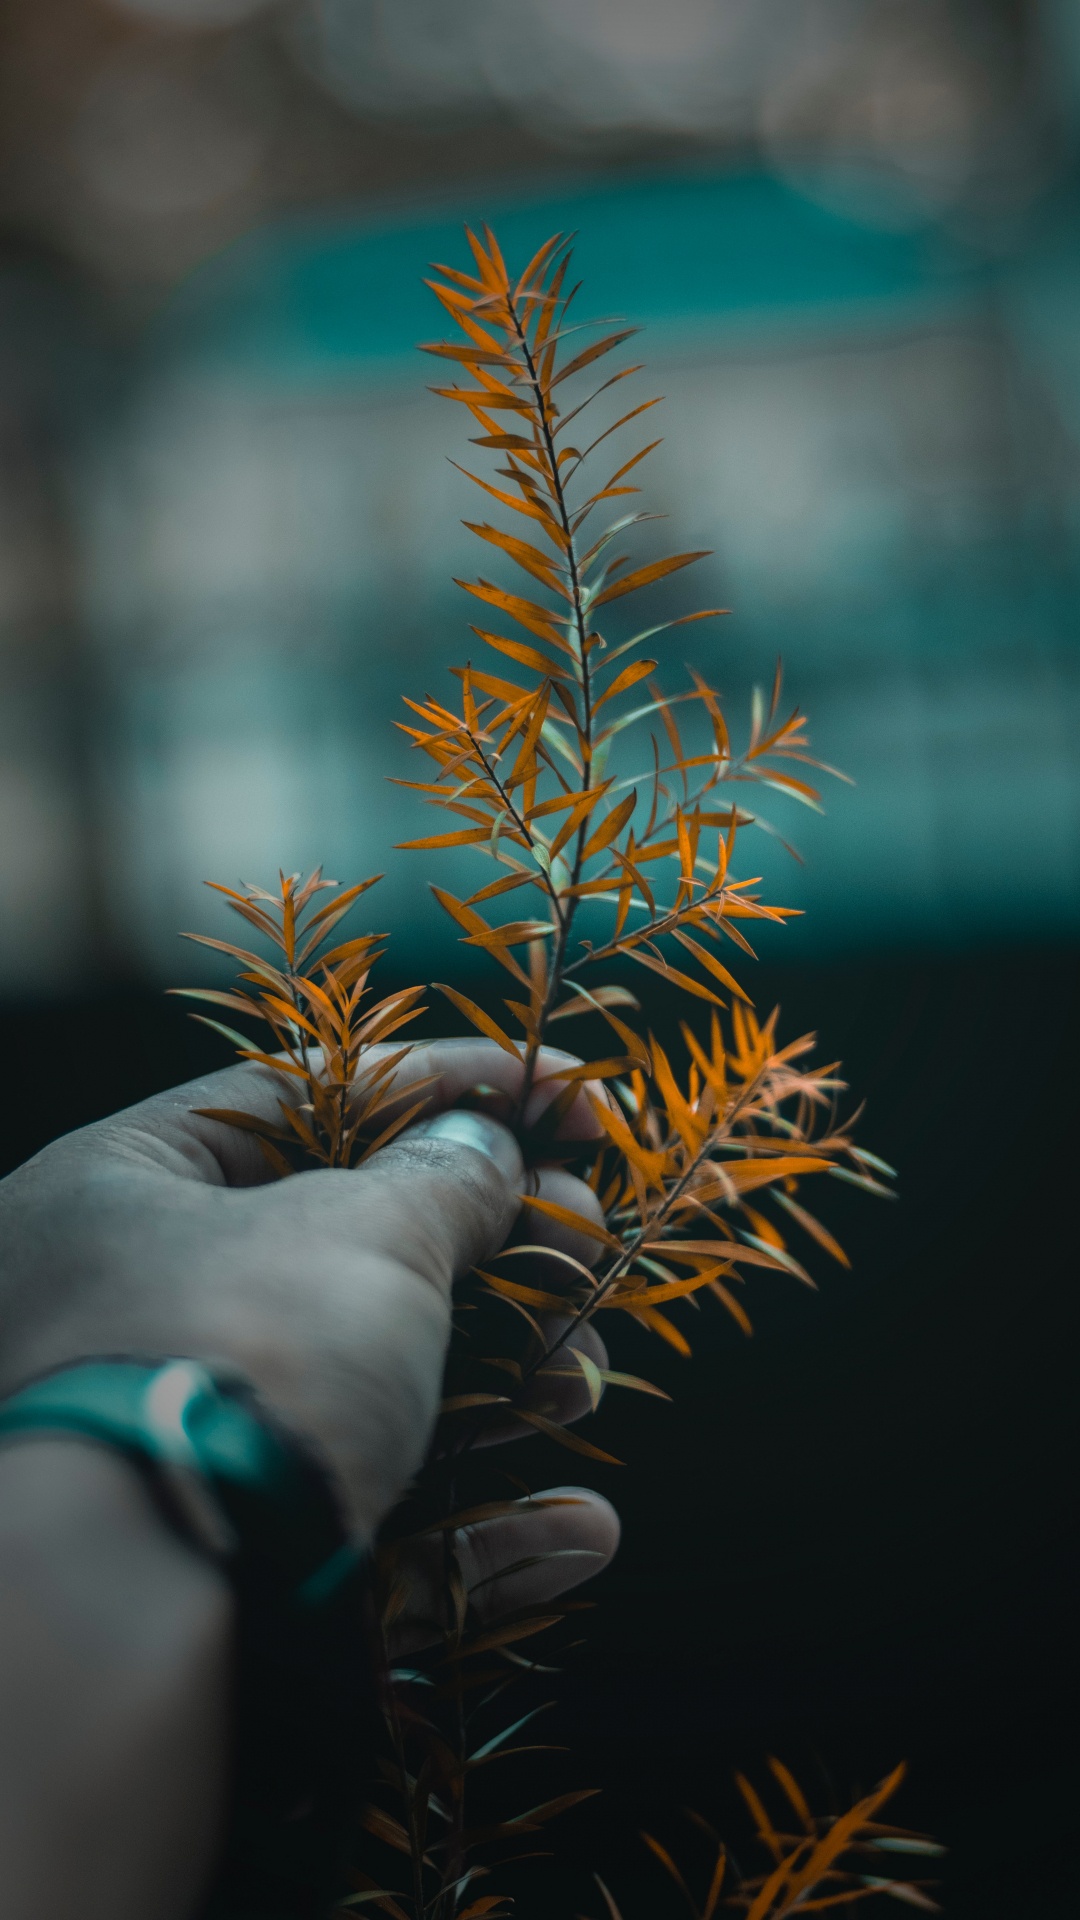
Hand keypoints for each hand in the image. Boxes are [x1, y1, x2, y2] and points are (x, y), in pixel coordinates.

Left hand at [0, 1037, 619, 1598]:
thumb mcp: (365, 1233)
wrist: (148, 1624)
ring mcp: (181, 1447)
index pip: (306, 1094)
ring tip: (580, 1382)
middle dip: (492, 1251)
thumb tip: (486, 1149)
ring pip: (371, 1394)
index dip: (449, 1082)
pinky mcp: (233, 1568)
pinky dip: (482, 1530)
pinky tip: (578, 1530)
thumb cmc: (243, 1359)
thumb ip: (446, 1178)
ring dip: (503, 1386)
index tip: (564, 1100)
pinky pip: (372, 1531)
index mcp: (123, 1189)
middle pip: (347, 1250)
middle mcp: (130, 1310)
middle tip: (585, 1243)